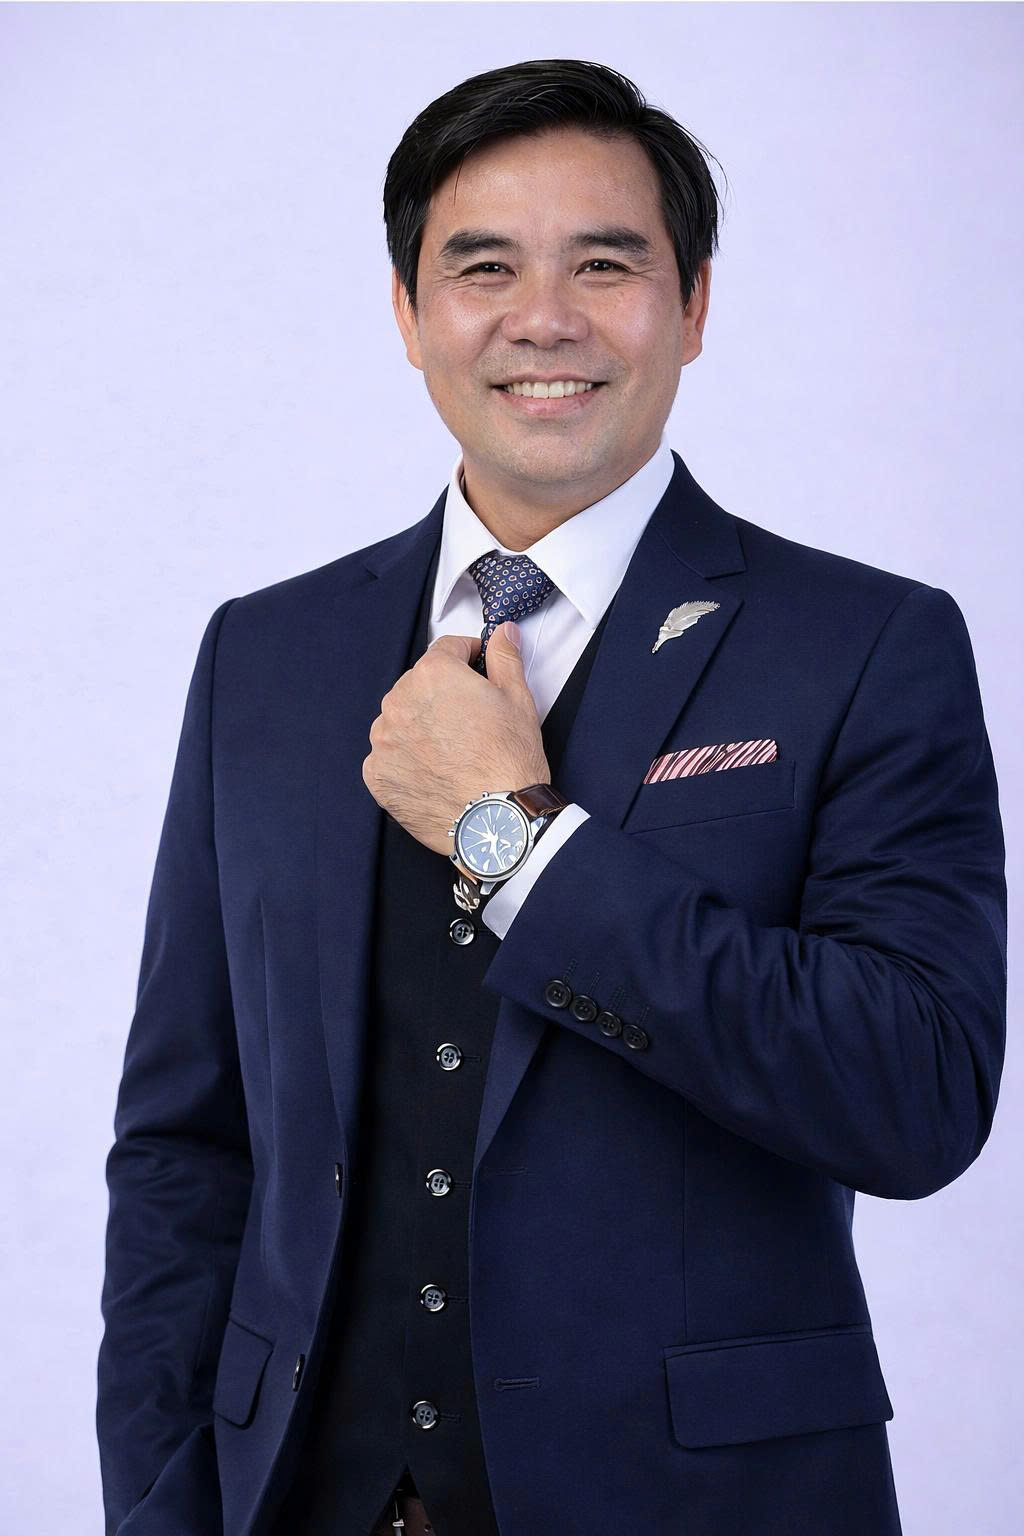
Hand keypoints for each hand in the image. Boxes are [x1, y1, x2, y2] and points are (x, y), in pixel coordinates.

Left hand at [362, 621, 550, 856]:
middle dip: (443, 694)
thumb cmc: (509, 759)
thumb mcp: (518, 699)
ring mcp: (382, 739)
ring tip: (452, 751)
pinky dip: (407, 759)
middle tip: (471, 720)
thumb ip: (505, 658)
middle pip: (420, 685)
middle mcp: (399, 700)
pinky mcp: (376, 774)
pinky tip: (434, 772)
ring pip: (401, 720)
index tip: (478, 668)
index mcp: (433, 674)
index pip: (447, 649)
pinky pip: (389, 755)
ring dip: (421, 726)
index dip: (469, 657)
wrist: (494, 821)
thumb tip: (503, 632)